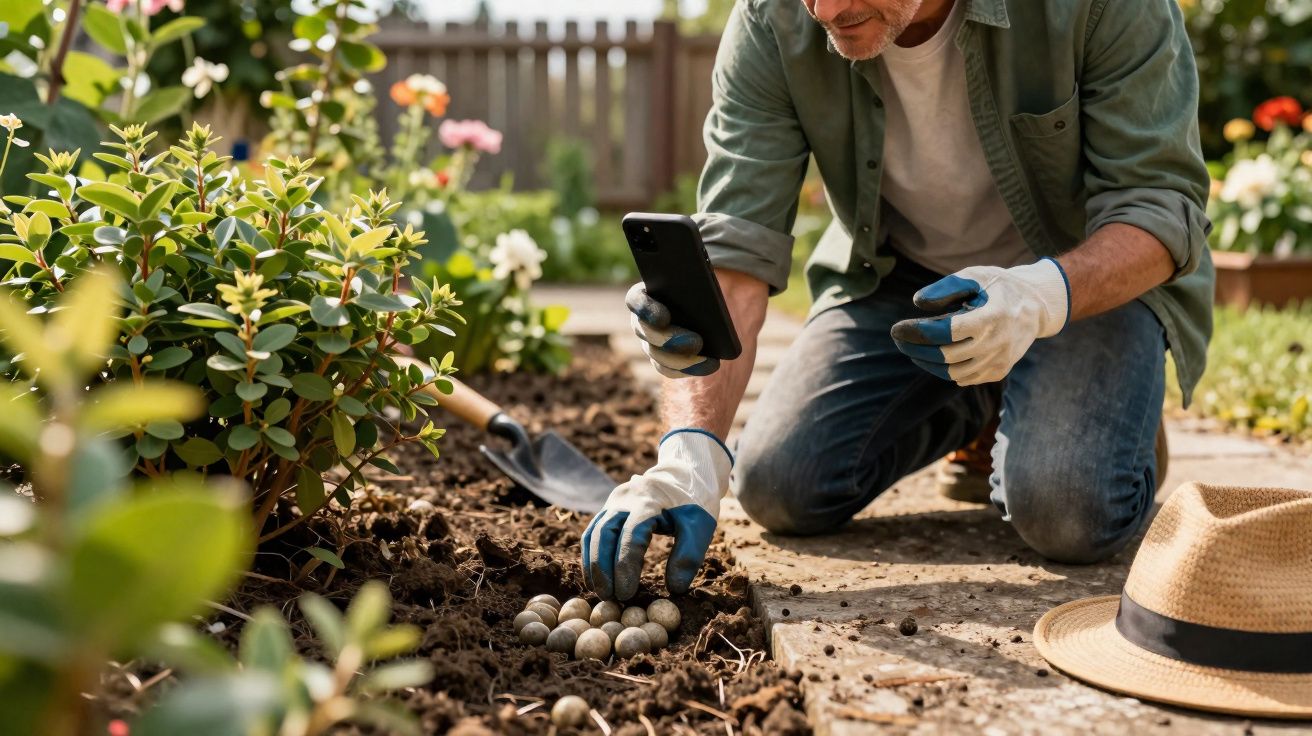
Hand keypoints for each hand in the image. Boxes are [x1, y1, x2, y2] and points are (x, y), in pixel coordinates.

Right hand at [582, 430, 730, 600]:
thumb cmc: (694, 502)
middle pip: (603, 534)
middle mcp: (625, 499)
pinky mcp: (610, 507)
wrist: (685, 473)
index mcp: (648, 501)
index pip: (631, 536)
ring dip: (593, 564)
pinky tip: (597, 576)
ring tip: (600, 592)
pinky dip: (592, 554)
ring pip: (593, 533)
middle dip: (603, 568)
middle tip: (610, 598)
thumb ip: (688, 556)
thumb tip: (674, 589)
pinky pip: (593, 531)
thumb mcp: (700, 526)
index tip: (627, 594)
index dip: (626, 567)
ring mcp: (614, 501)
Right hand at [626, 283, 719, 377]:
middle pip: (647, 333)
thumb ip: (691, 282)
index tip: (665, 318)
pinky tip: (711, 364)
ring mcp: (649, 343)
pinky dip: (690, 369)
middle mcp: (641, 320)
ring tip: (707, 358)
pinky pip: (670, 369)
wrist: (701, 301)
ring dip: (682, 359)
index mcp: (644, 294)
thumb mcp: (694, 279)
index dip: (647, 310)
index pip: (635, 300)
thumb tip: (698, 291)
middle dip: (671, 340)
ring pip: (657, 355)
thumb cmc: (695, 285)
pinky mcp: (661, 360)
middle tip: (696, 341)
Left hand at [891, 258, 1069, 385]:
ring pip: (953, 373)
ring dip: (927, 363)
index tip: (897, 328)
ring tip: (913, 350)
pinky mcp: (999, 371)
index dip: (916, 332)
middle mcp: (997, 343)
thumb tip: (918, 303)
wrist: (1038, 306)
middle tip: (898, 339)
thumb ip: (946, 287)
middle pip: (945, 356)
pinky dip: (945, 370)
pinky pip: (965, 378)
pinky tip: (934, 357)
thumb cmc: (1000, 287)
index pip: (944, 332)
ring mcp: (999, 361)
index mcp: (991, 317)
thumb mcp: (975, 276)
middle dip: (915, 349)